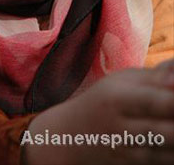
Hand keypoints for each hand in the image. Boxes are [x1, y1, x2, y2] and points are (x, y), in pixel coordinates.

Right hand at [22, 59, 173, 164]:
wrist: (69, 137)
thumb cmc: (104, 101)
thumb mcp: (122, 81)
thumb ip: (154, 76)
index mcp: (118, 98)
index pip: (158, 102)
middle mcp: (121, 128)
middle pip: (168, 132)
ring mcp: (126, 153)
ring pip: (168, 153)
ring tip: (172, 123)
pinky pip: (162, 163)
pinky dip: (171, 153)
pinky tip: (171, 143)